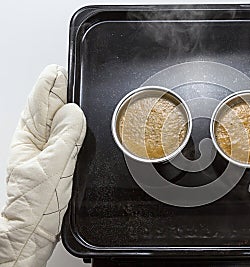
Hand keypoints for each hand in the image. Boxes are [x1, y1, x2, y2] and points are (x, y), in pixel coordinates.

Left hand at [0, 65, 85, 265]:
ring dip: (61, 105)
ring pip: (55, 122)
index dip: (49, 87)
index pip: (39, 105)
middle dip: (54, 91)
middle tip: (63, 74)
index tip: (57, 72)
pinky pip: (64, 137)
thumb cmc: (36, 205)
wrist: (35, 231)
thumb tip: (72, 113)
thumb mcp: (52, 167)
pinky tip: (73, 121)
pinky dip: (69, 125)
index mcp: (28, 140)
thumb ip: (64, 138)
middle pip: (46, 110)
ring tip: (67, 89)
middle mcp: (34, 143)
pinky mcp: (56, 162)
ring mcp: (44, 152)